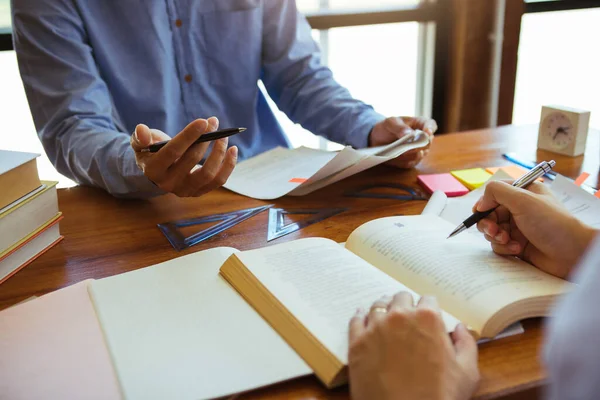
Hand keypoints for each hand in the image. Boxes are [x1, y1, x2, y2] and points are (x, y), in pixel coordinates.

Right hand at [131, 117, 237, 196]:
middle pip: (192, 160)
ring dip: (219, 153)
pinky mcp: (199, 192)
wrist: (157, 170)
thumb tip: (142, 131)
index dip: (189, 136)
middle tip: (213, 122)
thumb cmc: (151, 150)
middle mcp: (169, 184)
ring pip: (208, 174)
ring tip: (223, 137)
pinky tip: (232, 150)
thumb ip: (140, 136)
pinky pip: (218, 181)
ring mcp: (185, 190)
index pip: (173, 151)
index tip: (203, 121)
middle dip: (205, 139)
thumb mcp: (140, 142)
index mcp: (153, 169)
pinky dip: (228, 165)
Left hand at [348, 292, 478, 399]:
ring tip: (386, 315)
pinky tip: (363, 317)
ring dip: (384, 309)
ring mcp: (375, 328)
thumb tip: (460, 327)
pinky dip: (360, 317)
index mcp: (428, 318)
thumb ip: (466, 343)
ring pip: (377, 305)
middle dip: (406, 305)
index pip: (428, 299)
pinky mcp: (356, 342)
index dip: (429, 308)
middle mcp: (399, 316)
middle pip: (401, 298)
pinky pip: (356, 320)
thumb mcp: (467, 373)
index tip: (428, 316)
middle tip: (407, 317)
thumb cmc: (439, 398)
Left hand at [369, 116, 436, 167]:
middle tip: (411, 145)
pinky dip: (404, 161)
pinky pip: (411, 163)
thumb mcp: (390, 122)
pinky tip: (398, 158)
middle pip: (428, 143)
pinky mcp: (410, 161)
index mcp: (420, 124)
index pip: (431, 125)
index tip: (427, 132)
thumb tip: (410, 134)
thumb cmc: (387, 127)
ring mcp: (417, 151)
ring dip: (411, 154)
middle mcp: (422, 138)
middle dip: (420, 145)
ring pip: (420, 155)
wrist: (377, 138)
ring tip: (402, 152)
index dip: (431, 129)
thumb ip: (400, 127)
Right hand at [474, 181, 595, 278]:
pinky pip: (499, 246)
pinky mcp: (518, 245)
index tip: (481, 212)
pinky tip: (518, 250)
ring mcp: (519, 228)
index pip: (494, 193)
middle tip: (493, 230)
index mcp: (523, 193)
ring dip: (496, 236)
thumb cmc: (551, 223)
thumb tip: (480, 203)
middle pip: (489, 214)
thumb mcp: (523, 199)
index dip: (485, 203)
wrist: (573, 254)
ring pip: (492, 231)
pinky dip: (504, 248)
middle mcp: (520, 209)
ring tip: (508, 240)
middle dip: (488, 223)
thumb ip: (497, 192)